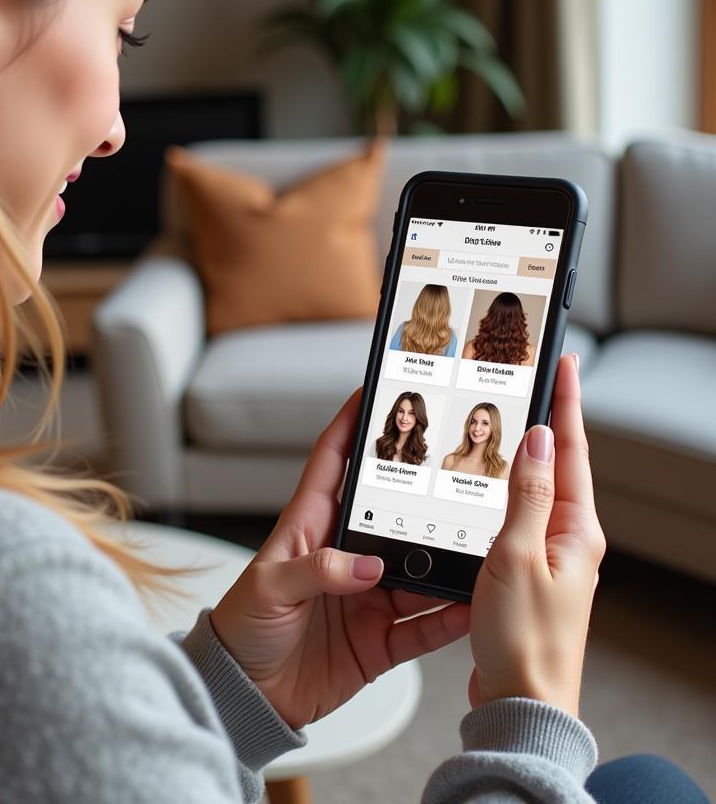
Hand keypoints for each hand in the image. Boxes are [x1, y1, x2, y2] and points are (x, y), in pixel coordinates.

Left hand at [210, 389, 470, 729]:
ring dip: (447, 558)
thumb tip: (369, 566)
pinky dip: (450, 617)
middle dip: (423, 491)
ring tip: (482, 539)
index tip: (375, 390)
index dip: (351, 424)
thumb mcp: (269, 587)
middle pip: (392, 513)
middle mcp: (344, 556)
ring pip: (419, 568)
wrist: (248, 695)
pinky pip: (423, 626)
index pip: (333, 463)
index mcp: (310, 528)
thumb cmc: (243, 628)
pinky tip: (474, 605)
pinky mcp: (379, 639)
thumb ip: (317, 571)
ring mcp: (366, 597)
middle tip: (460, 467)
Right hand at [468, 354, 605, 716]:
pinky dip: (507, 491)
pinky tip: (490, 487)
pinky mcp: (528, 573)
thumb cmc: (523, 640)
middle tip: (540, 379)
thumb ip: (527, 495)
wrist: (520, 702)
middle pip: (561, 465)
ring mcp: (550, 557)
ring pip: (538, 490)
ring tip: (515, 419)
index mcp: (576, 532)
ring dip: (528, 454)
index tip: (565, 363)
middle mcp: (570, 541)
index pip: (572, 451)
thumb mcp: (518, 557)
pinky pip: (520, 518)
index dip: (566, 403)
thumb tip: (539, 440)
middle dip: (551, 419)